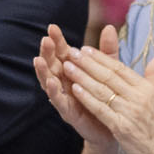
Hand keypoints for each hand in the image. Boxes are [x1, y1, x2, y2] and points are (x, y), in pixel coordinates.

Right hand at [35, 23, 118, 146]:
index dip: (57, 41)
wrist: (114, 125)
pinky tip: (51, 82)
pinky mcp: (68, 112)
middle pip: (53, 64)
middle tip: (45, 39)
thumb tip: (109, 27)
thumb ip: (107, 51)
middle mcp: (65, 82)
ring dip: (44, 71)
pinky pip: (59, 101)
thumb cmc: (108, 95)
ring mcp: (65, 97)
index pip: (62, 52)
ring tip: (38, 59)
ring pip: (49, 82)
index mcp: (74, 70)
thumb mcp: (109, 70)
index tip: (52, 27)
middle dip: (47, 52)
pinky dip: (53, 91)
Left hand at [62, 43, 153, 153]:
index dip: (101, 58)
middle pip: (108, 76)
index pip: (120, 68)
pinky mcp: (121, 127)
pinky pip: (100, 109)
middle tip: (71, 52)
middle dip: (87, 63)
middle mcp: (139, 97)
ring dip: (82, 77)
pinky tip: (75, 89)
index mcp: (147, 88)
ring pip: (102, 90)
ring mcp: (130, 112)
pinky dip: (87, 98)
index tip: (85, 49)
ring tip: (67, 67)